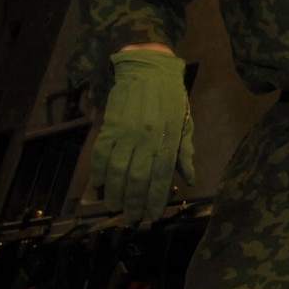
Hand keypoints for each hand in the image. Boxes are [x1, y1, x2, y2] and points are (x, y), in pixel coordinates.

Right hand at [88, 49, 195, 221]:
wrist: (148, 68)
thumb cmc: (171, 98)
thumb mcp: (184, 124)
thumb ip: (185, 153)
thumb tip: (189, 179)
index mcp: (167, 140)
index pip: (161, 178)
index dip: (155, 200)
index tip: (152, 216)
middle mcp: (146, 140)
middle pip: (137, 179)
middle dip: (134, 202)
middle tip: (132, 219)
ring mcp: (125, 133)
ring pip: (117, 170)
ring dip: (115, 192)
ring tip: (115, 207)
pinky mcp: (110, 126)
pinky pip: (100, 154)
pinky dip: (99, 171)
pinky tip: (100, 185)